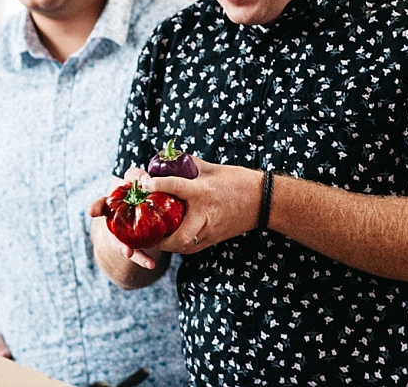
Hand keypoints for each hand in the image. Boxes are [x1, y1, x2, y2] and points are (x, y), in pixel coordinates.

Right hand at [87, 169, 162, 269]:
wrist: (144, 202)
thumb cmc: (135, 188)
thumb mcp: (135, 178)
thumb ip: (137, 176)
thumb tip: (146, 180)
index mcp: (110, 206)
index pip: (100, 205)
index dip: (95, 207)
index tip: (92, 211)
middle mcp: (113, 224)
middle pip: (112, 235)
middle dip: (118, 244)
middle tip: (126, 250)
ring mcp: (123, 236)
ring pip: (123, 247)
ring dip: (132, 254)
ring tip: (140, 259)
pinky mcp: (134, 244)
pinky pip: (138, 254)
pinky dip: (143, 260)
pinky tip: (151, 265)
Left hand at [141, 157, 261, 254]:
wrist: (263, 201)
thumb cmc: (238, 181)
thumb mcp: (212, 168)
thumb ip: (189, 166)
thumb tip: (169, 160)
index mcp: (202, 192)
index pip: (175, 187)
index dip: (157, 185)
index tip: (144, 184)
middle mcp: (204, 214)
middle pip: (179, 236)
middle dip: (160, 237)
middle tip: (147, 229)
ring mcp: (210, 230)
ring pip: (184, 246)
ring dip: (168, 244)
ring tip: (156, 235)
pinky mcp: (213, 239)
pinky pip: (191, 248)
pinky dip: (179, 245)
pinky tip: (171, 237)